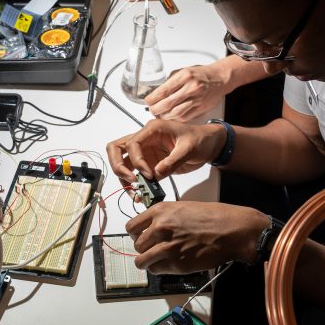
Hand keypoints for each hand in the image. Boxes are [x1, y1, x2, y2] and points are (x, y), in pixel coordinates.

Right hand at [106, 118, 224, 181]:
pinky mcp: (149, 164)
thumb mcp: (190, 147)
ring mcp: (145, 152)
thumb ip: (173, 160)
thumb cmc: (200, 139)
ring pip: (122, 163)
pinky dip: (134, 185)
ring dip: (124, 178)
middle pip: (116, 149)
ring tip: (135, 192)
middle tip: (131, 180)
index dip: (136, 160)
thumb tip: (156, 174)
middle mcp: (144, 140)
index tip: (148, 174)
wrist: (208, 146)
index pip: (132, 143)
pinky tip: (140, 194)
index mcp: (152, 130)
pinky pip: (135, 174)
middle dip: (118, 166)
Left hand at [125, 201, 267, 272]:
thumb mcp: (184, 207)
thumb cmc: (214, 217)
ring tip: (156, 261)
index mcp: (160, 211)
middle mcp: (160, 228)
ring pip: (141, 261)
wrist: (232, 230)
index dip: (135, 234)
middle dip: (143, 248)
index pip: (132, 227)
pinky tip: (168, 264)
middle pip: (136, 245)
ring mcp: (166, 247)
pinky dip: (159, 269)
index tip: (140, 237)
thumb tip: (154, 227)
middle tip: (153, 249)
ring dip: (147, 262)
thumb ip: (165, 217)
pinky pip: (156, 270)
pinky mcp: (176, 264)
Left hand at [145, 64, 227, 120]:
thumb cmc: (202, 74)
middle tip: (152, 109)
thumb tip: (158, 90)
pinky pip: (185, 118)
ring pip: (176, 113)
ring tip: (160, 114)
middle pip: (168, 104)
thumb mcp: (184, 71)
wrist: (220, 78)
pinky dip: (175, 119)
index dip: (152, 98)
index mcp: (185, 76)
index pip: (164, 90)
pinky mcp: (200, 109)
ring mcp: (197, 99)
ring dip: (165, 116)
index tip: (148, 101)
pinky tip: (171, 117)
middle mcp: (191, 88)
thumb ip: (171, 81)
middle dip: (156, 109)